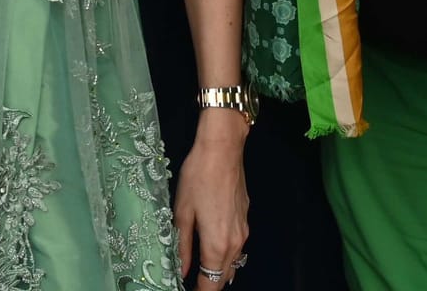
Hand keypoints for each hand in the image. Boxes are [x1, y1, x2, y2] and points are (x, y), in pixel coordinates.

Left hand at [175, 110, 250, 284]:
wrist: (223, 149)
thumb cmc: (198, 176)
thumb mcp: (182, 212)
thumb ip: (183, 246)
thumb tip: (181, 270)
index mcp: (217, 244)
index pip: (211, 283)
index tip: (185, 289)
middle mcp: (235, 242)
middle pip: (224, 276)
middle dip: (208, 282)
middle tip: (190, 281)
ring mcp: (243, 231)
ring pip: (232, 262)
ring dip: (217, 268)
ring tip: (197, 265)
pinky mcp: (245, 219)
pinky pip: (236, 246)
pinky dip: (224, 253)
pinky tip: (209, 243)